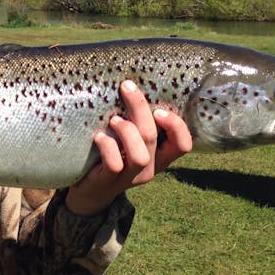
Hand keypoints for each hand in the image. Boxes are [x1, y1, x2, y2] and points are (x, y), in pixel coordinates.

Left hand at [65, 79, 192, 215]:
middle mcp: (150, 169)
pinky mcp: (109, 181)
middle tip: (126, 88)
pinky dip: (108, 146)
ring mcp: (130, 178)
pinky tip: (99, 137)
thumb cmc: (113, 154)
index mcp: (160, 156)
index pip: (183, 145)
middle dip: (140, 108)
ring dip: (126, 131)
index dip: (176, 125)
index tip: (159, 108)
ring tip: (114, 120)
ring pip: (139, 155)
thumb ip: (138, 122)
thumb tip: (134, 83)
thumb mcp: (131, 140)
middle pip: (153, 137)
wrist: (90, 190)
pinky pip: (114, 164)